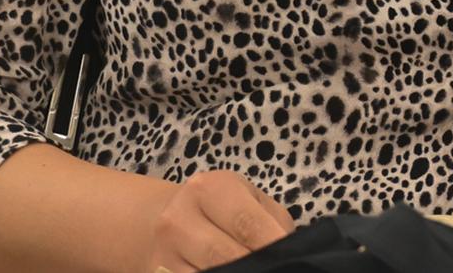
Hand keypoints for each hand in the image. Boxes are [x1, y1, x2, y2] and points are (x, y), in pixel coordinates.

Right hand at [139, 170, 294, 272]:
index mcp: (209, 189)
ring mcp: (163, 251)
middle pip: (224, 255)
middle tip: (273, 267)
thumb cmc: (224, 209)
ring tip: (255, 270)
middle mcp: (179, 217)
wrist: (170, 218)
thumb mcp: (250, 201)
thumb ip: (272, 222)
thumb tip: (289, 251)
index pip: (247, 223)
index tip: (289, 258)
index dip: (271, 245)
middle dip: (254, 265)